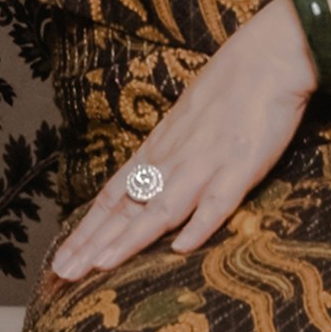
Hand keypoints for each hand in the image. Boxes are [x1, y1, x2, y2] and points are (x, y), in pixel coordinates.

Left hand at [49, 6, 314, 284]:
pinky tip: (181, 247)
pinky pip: (218, 200)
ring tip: (99, 265)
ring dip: (129, 239)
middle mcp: (173, 161)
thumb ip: (166, 156)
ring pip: (161, 207)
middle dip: (93, 243)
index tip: (62, 257)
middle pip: (127, 208)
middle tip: (62, 273)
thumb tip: (143, 184)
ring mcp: (205, 165)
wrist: (268, 58)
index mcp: (158, 151)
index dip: (87, 229)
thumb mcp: (184, 123)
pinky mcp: (241, 167)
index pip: (114, 196)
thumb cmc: (227, 89)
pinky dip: (200, 223)